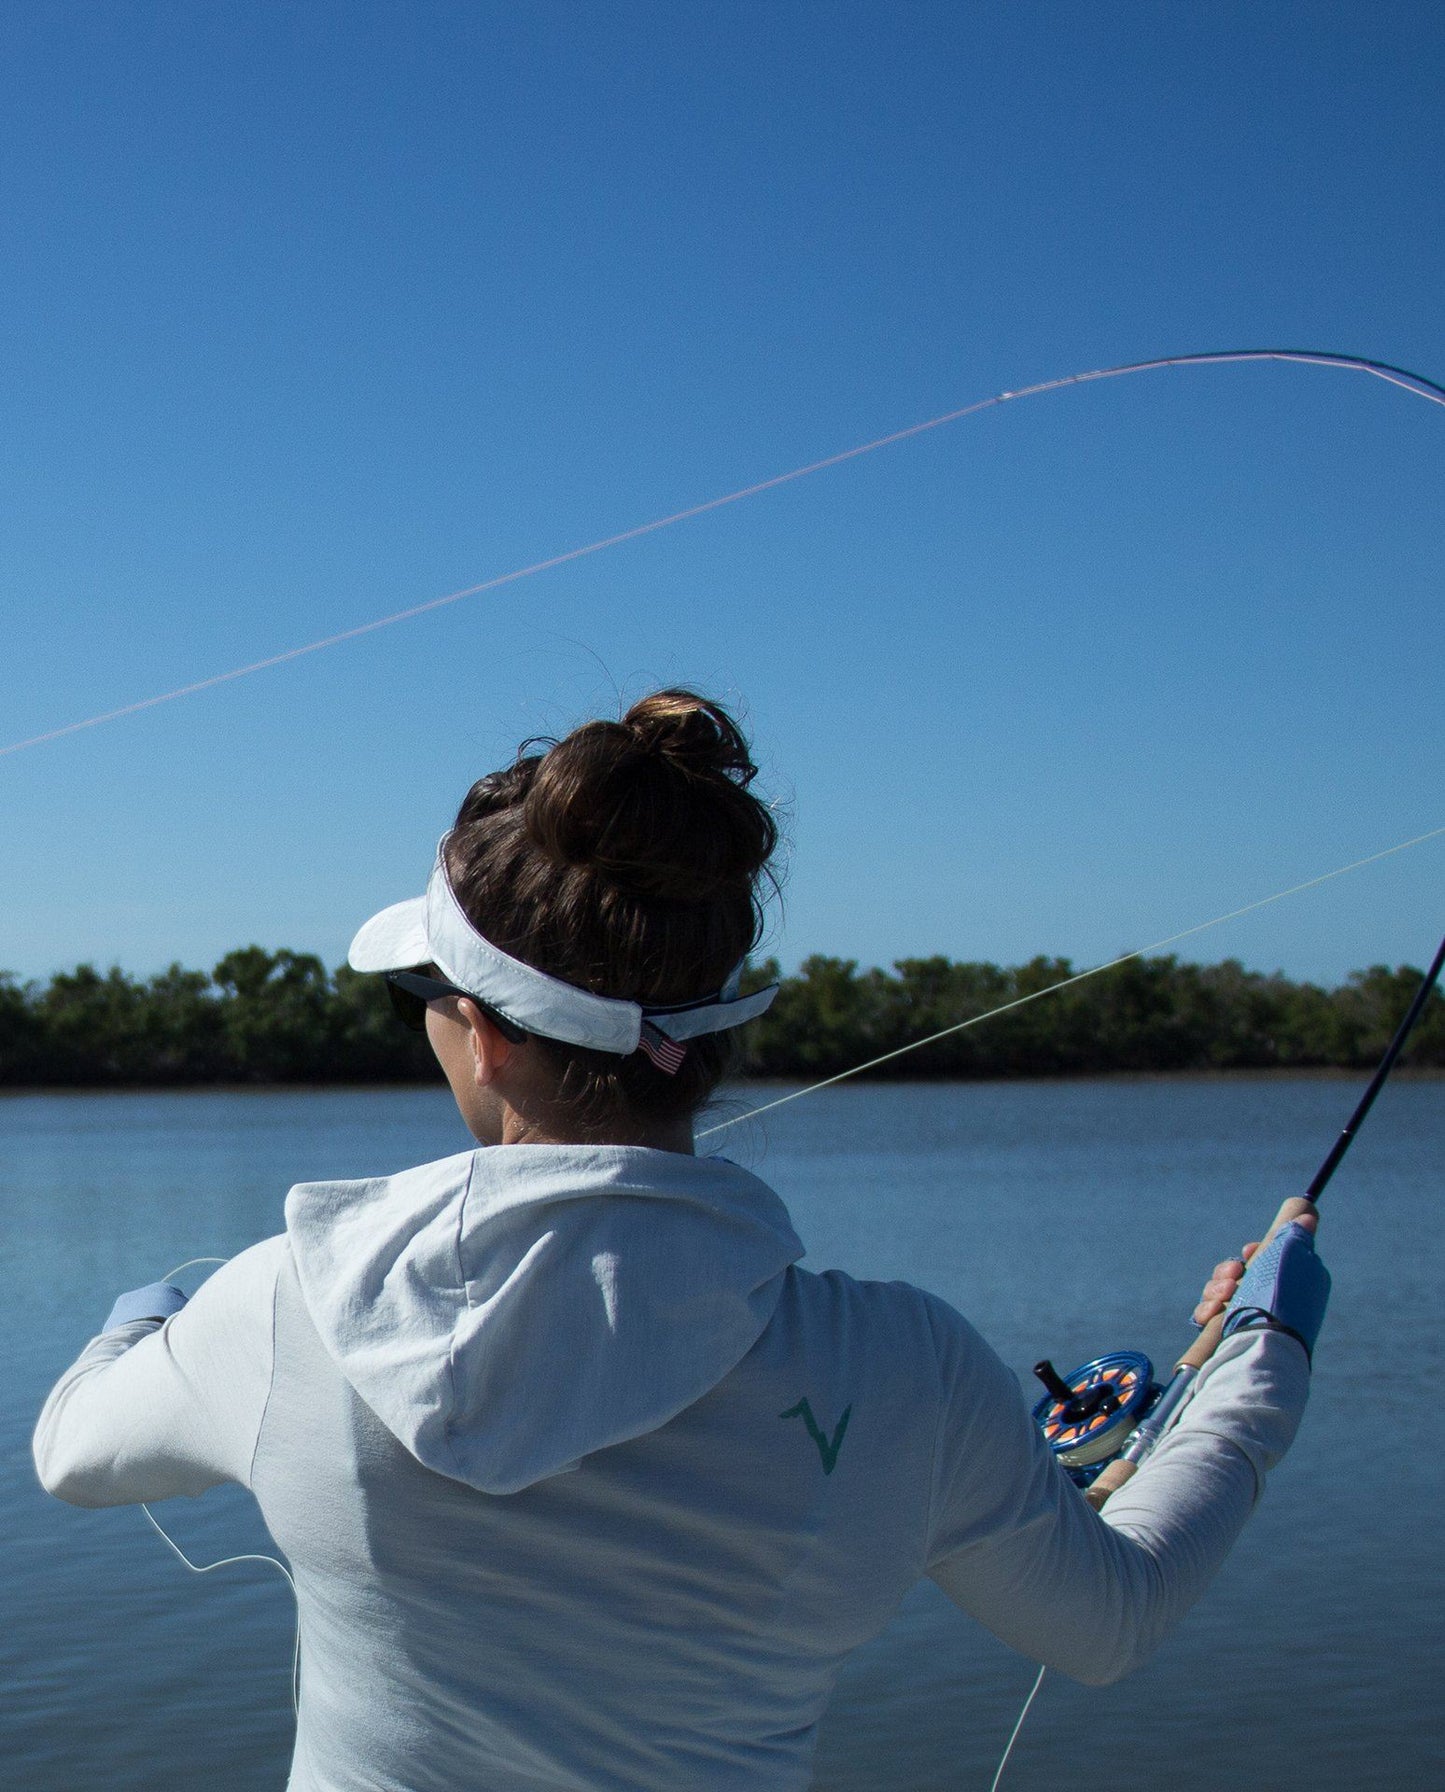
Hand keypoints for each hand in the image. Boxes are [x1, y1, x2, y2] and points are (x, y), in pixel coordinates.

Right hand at [1192, 1198, 1318, 1327]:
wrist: (1267, 1342)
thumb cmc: (1282, 1295)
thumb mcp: (1292, 1254)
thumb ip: (1295, 1234)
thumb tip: (1307, 1217)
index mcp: (1289, 1285)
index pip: (1268, 1263)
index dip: (1254, 1253)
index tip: (1250, 1251)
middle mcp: (1270, 1302)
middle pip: (1238, 1275)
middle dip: (1229, 1270)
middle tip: (1234, 1275)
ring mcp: (1250, 1320)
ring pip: (1221, 1292)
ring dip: (1216, 1287)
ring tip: (1224, 1294)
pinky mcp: (1230, 1334)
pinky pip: (1210, 1314)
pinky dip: (1207, 1309)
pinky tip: (1212, 1311)